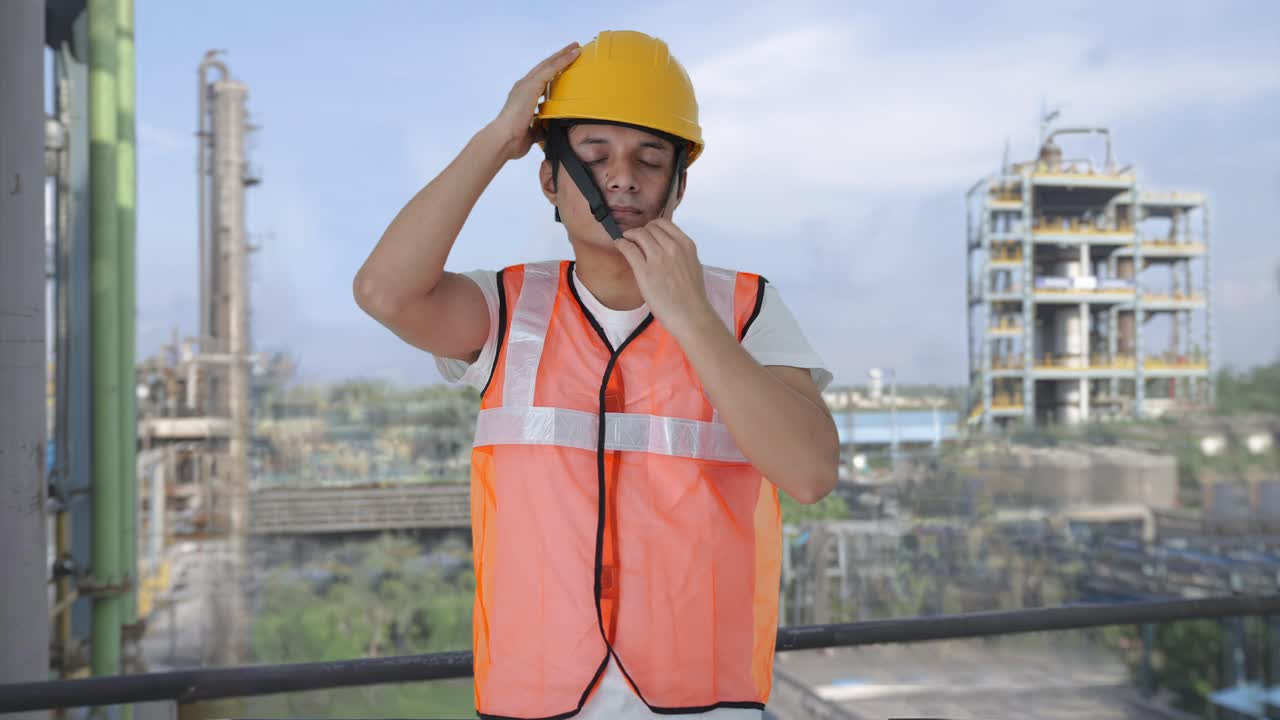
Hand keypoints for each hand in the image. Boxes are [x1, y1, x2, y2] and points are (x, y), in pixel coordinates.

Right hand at [488, 42, 579, 161]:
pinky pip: (550, 69)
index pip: (540, 80)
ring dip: (562, 55)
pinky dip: (563, 61)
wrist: (503, 140)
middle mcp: (523, 87)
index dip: (552, 71)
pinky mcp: (531, 86)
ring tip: (575, 47)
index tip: (564, 66)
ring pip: (548, 64)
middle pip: (544, 67)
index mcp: (522, 97)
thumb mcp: (532, 133)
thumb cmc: (513, 141)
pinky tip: (573, 54)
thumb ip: (540, 128)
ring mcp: (526, 85)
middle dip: (558, 57)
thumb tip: (547, 130)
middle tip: (572, 49)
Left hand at [614, 219, 719, 341]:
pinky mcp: (644, 270)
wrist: (690, 315)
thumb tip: (666, 249)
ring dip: (629, 235)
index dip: (652, 226)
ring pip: (639, 234)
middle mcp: (672, 247)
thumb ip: (681, 254)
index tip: (647, 232)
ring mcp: (658, 258)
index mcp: (686, 245)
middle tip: (634, 238)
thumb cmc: (693, 296)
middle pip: (650, 228)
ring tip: (625, 240)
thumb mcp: (692, 266)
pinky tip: (619, 246)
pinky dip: (621, 244)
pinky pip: (628, 249)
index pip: (664, 224)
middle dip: (641, 231)